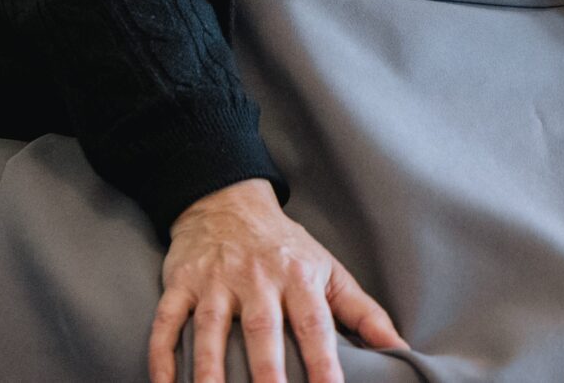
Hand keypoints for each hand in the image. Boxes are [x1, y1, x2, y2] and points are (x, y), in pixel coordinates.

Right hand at [151, 178, 402, 382]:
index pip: (313, 325)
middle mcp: (254, 278)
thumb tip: (401, 350)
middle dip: (266, 371)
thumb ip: (363, 312)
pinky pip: (167, 320)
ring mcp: (213, 280)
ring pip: (208, 329)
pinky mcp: (179, 281)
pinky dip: (161, 353)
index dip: (324, 362)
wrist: (224, 197)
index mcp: (296, 277)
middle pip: (260, 330)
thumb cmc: (284, 244)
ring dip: (208, 369)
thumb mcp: (327, 269)